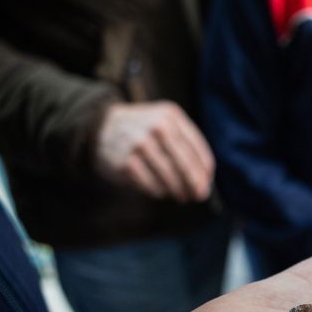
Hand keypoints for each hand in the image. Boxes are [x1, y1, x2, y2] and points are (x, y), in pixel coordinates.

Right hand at [94, 101, 214, 201]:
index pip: (196, 148)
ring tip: (182, 196)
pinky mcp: (126, 163)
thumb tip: (205, 179)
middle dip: (196, 184)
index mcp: (171, 116)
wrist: (103, 127)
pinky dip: (159, 192)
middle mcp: (157, 127)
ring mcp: (141, 145)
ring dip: (179, 191)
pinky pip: (152, 185)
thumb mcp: (165, 123)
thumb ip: (185, 143)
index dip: (205, 169)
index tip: (208, 181)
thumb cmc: (143, 130)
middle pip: (186, 164)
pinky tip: (161, 191)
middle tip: (200, 196)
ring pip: (170, 177)